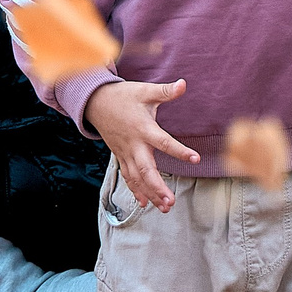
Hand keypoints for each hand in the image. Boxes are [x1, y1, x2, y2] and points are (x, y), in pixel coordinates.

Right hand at [85, 79, 198, 212]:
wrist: (96, 102)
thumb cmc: (124, 96)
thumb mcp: (145, 91)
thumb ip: (165, 91)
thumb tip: (183, 84)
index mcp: (143, 128)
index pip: (164, 142)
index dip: (179, 151)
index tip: (195, 159)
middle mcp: (134, 145)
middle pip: (145, 170)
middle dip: (157, 187)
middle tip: (171, 201)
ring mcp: (125, 153)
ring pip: (136, 178)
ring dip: (149, 194)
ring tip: (164, 208)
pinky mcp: (120, 156)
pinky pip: (127, 177)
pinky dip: (135, 190)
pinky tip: (144, 204)